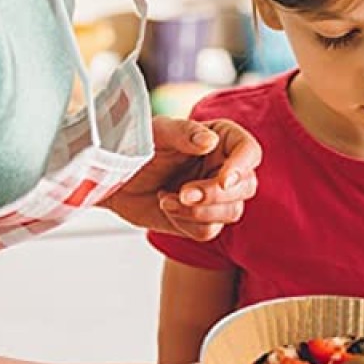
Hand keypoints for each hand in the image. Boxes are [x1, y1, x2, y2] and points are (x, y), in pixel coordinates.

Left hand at [101, 116, 260, 240]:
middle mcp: (224, 167)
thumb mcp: (158, 132)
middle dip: (213, 196)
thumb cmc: (137, 146)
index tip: (223, 181)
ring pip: (231, 213)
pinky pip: (209, 231)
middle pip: (245, 188)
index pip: (249, 152)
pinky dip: (185, 223)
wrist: (114, 178)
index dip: (242, 167)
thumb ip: (184, 132)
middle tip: (183, 193)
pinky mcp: (203, 219)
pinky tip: (166, 206)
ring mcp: (216, 195)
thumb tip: (209, 141)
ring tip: (167, 198)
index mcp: (221, 139)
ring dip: (197, 211)